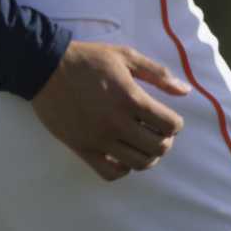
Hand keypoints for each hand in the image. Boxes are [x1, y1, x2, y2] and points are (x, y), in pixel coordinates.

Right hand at [30, 40, 188, 182]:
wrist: (45, 68)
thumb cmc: (88, 60)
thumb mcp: (125, 57)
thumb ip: (157, 73)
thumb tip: (185, 91)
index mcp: (130, 98)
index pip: (169, 125)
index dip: (175, 123)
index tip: (167, 118)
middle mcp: (117, 123)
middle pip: (158, 147)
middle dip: (164, 140)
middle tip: (156, 131)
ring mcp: (99, 139)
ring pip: (138, 164)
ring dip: (147, 156)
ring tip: (141, 143)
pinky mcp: (82, 149)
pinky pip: (110, 173)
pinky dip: (123, 169)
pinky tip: (122, 154)